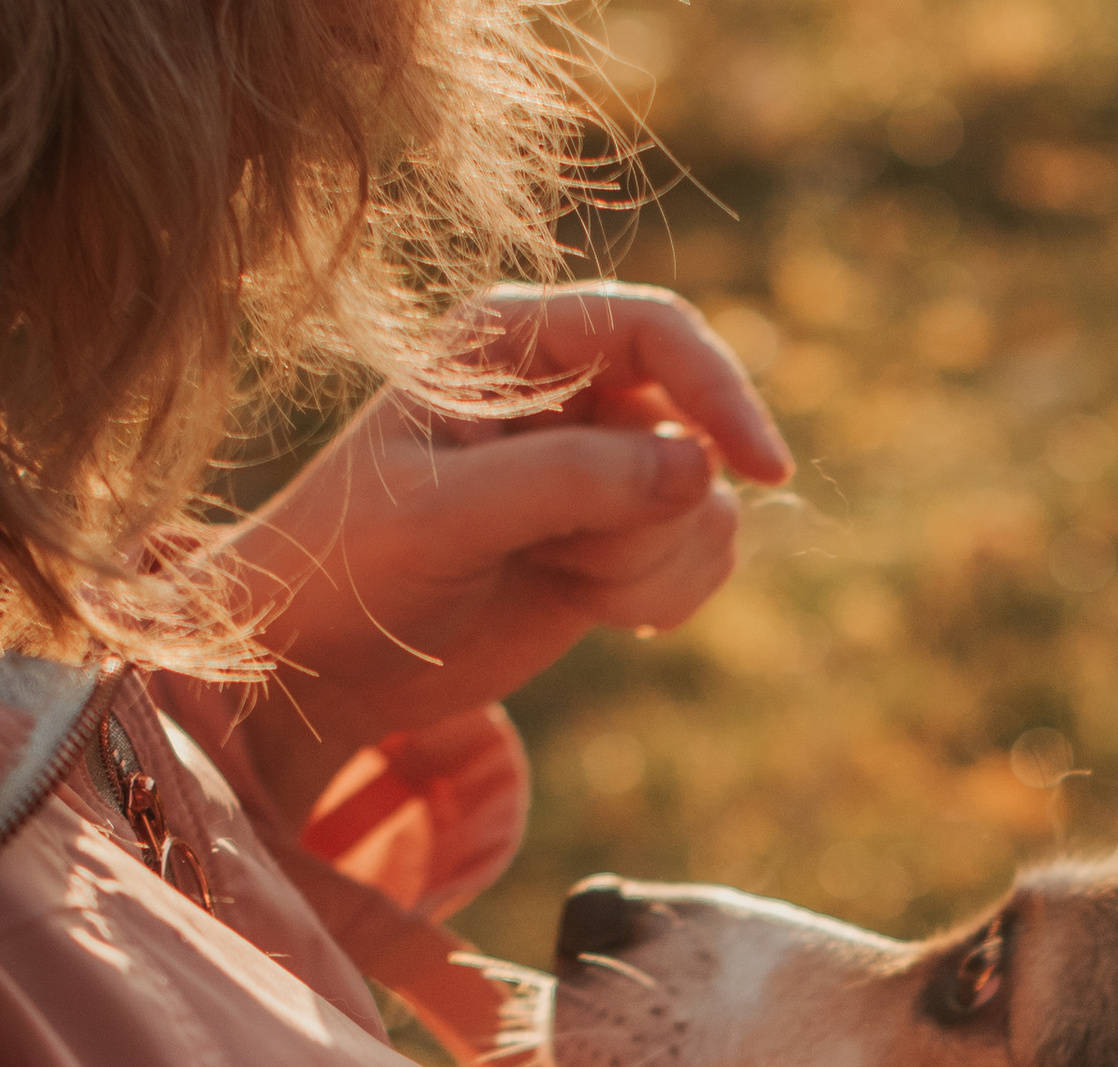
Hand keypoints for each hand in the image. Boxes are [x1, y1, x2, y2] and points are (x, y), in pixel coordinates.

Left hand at [211, 285, 791, 825]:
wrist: (325, 658)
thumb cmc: (356, 566)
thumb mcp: (447, 517)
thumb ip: (570, 482)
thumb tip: (705, 468)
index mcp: (514, 342)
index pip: (656, 331)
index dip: (719, 391)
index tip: (766, 468)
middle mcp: (569, 390)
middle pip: (692, 431)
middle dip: (651, 518)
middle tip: (563, 561)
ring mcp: (599, 468)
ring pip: (707, 504)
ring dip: (654, 565)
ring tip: (566, 582)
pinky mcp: (616, 540)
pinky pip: (703, 555)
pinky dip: (669, 594)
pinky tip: (603, 613)